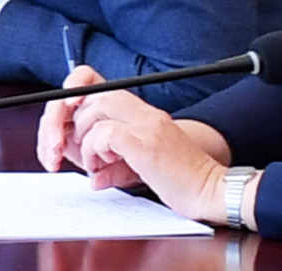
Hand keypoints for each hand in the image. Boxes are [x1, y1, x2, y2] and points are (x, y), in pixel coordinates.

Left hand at [51, 70, 234, 220]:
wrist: (212, 192)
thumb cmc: (182, 182)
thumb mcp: (143, 167)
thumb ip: (115, 165)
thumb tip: (94, 178)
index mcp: (144, 114)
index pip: (101, 90)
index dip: (77, 104)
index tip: (69, 128)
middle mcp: (145, 114)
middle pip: (92, 96)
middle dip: (72, 122)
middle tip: (73, 150)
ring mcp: (146, 126)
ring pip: (95, 111)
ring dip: (84, 139)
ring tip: (94, 161)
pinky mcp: (145, 144)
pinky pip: (105, 133)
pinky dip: (95, 149)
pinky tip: (102, 165)